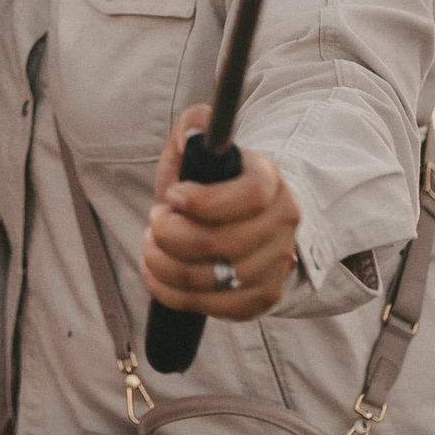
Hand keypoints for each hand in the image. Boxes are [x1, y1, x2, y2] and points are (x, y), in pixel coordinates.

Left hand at [140, 103, 299, 322]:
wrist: (236, 220)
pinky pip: (212, 306)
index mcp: (269, 181)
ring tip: (152, 247)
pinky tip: (158, 274)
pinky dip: (172, 293)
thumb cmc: (209, 184)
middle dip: (170, 234)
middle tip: (155, 222)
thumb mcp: (199, 149)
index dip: (204, 201)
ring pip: (212, 279)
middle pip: (221, 243)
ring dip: (164, 264)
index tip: (173, 197)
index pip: (250, 195)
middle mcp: (283, 224)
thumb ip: (193, 127)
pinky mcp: (262, 298)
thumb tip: (194, 129)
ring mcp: (276, 264)